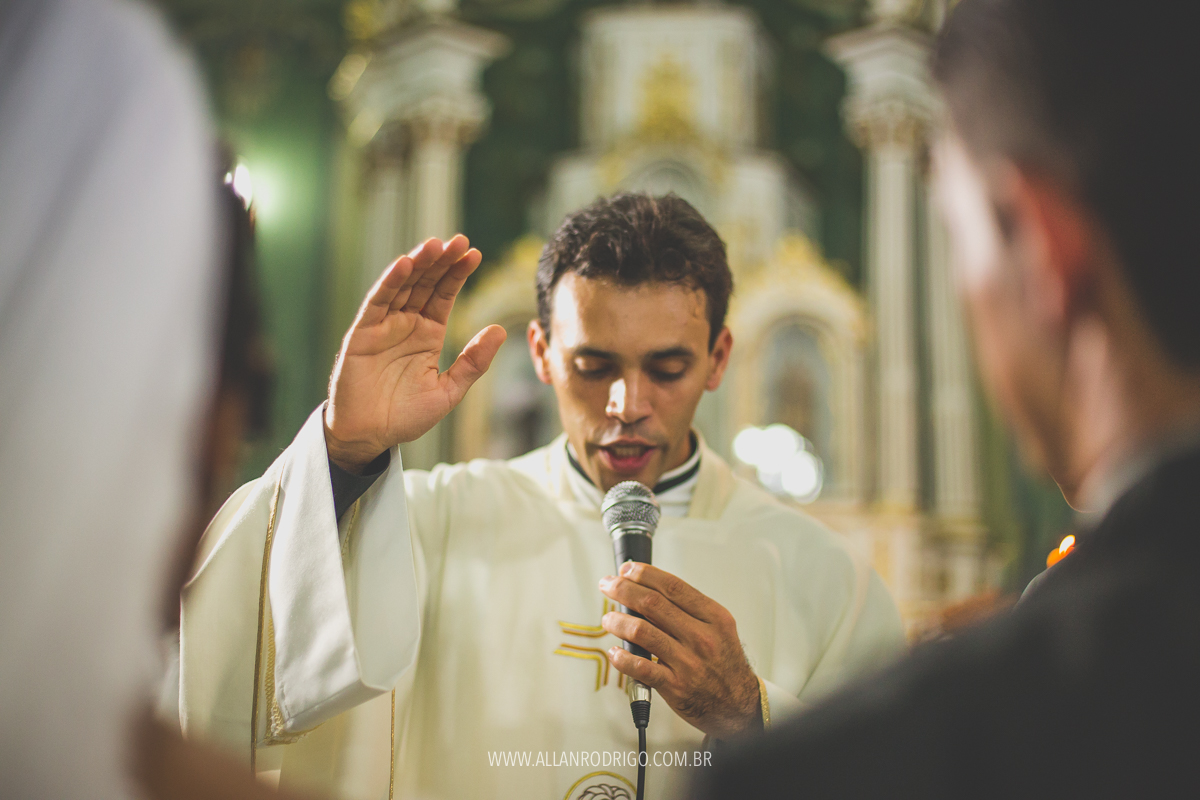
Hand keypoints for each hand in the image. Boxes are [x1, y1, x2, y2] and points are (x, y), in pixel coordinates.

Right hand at [324, 235, 505, 471]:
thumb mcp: (448, 391)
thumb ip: (473, 363)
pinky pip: (377, 303)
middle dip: (441, 261)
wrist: (368, 437)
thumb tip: (500, 330)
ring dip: (418, 264)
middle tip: (459, 240)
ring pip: (402, 286)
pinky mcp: (362, 333)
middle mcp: (405, 324)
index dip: (458, 274)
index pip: (444, 295)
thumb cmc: (404, 416)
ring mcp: (383, 326)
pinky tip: (405, 264)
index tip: (475, 254)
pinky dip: (390, 283)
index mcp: (427, 334)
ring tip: (435, 244)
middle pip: (425, 283)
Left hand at [599, 562, 761, 739]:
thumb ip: (689, 610)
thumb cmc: (723, 663)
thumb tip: (648, 591)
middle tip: (608, 585)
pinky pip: (640, 667)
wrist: (738, 704)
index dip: (644, 574)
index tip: (628, 569)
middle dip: (623, 589)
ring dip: (618, 621)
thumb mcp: (718, 628)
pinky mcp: (675, 687)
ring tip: (609, 619)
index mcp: (713, 617)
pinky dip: (622, 657)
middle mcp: (702, 637)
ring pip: (642, 631)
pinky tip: (615, 652)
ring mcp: (688, 662)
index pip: (673, 587)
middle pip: (652, 604)